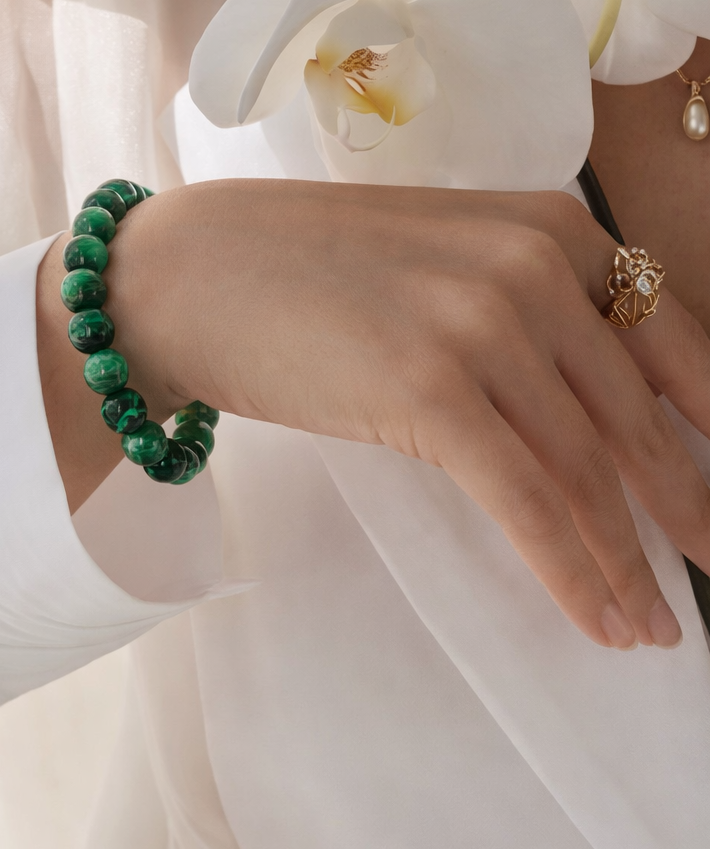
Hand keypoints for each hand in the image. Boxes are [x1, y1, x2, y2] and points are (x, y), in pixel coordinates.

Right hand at [40, 180, 709, 649]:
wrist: (191, 273)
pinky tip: (600, 619)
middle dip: (687, 507)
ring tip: (653, 624)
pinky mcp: (429, 388)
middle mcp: (532, 265)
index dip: (708, 424)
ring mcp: (481, 323)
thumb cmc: (305, 272)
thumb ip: (531, 310)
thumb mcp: (446, 261)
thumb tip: (602, 413)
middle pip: (638, 414)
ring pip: (588, 470)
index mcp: (551, 224)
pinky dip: (575, 571)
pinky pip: (528, 501)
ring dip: (631, 562)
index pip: (669, 336)